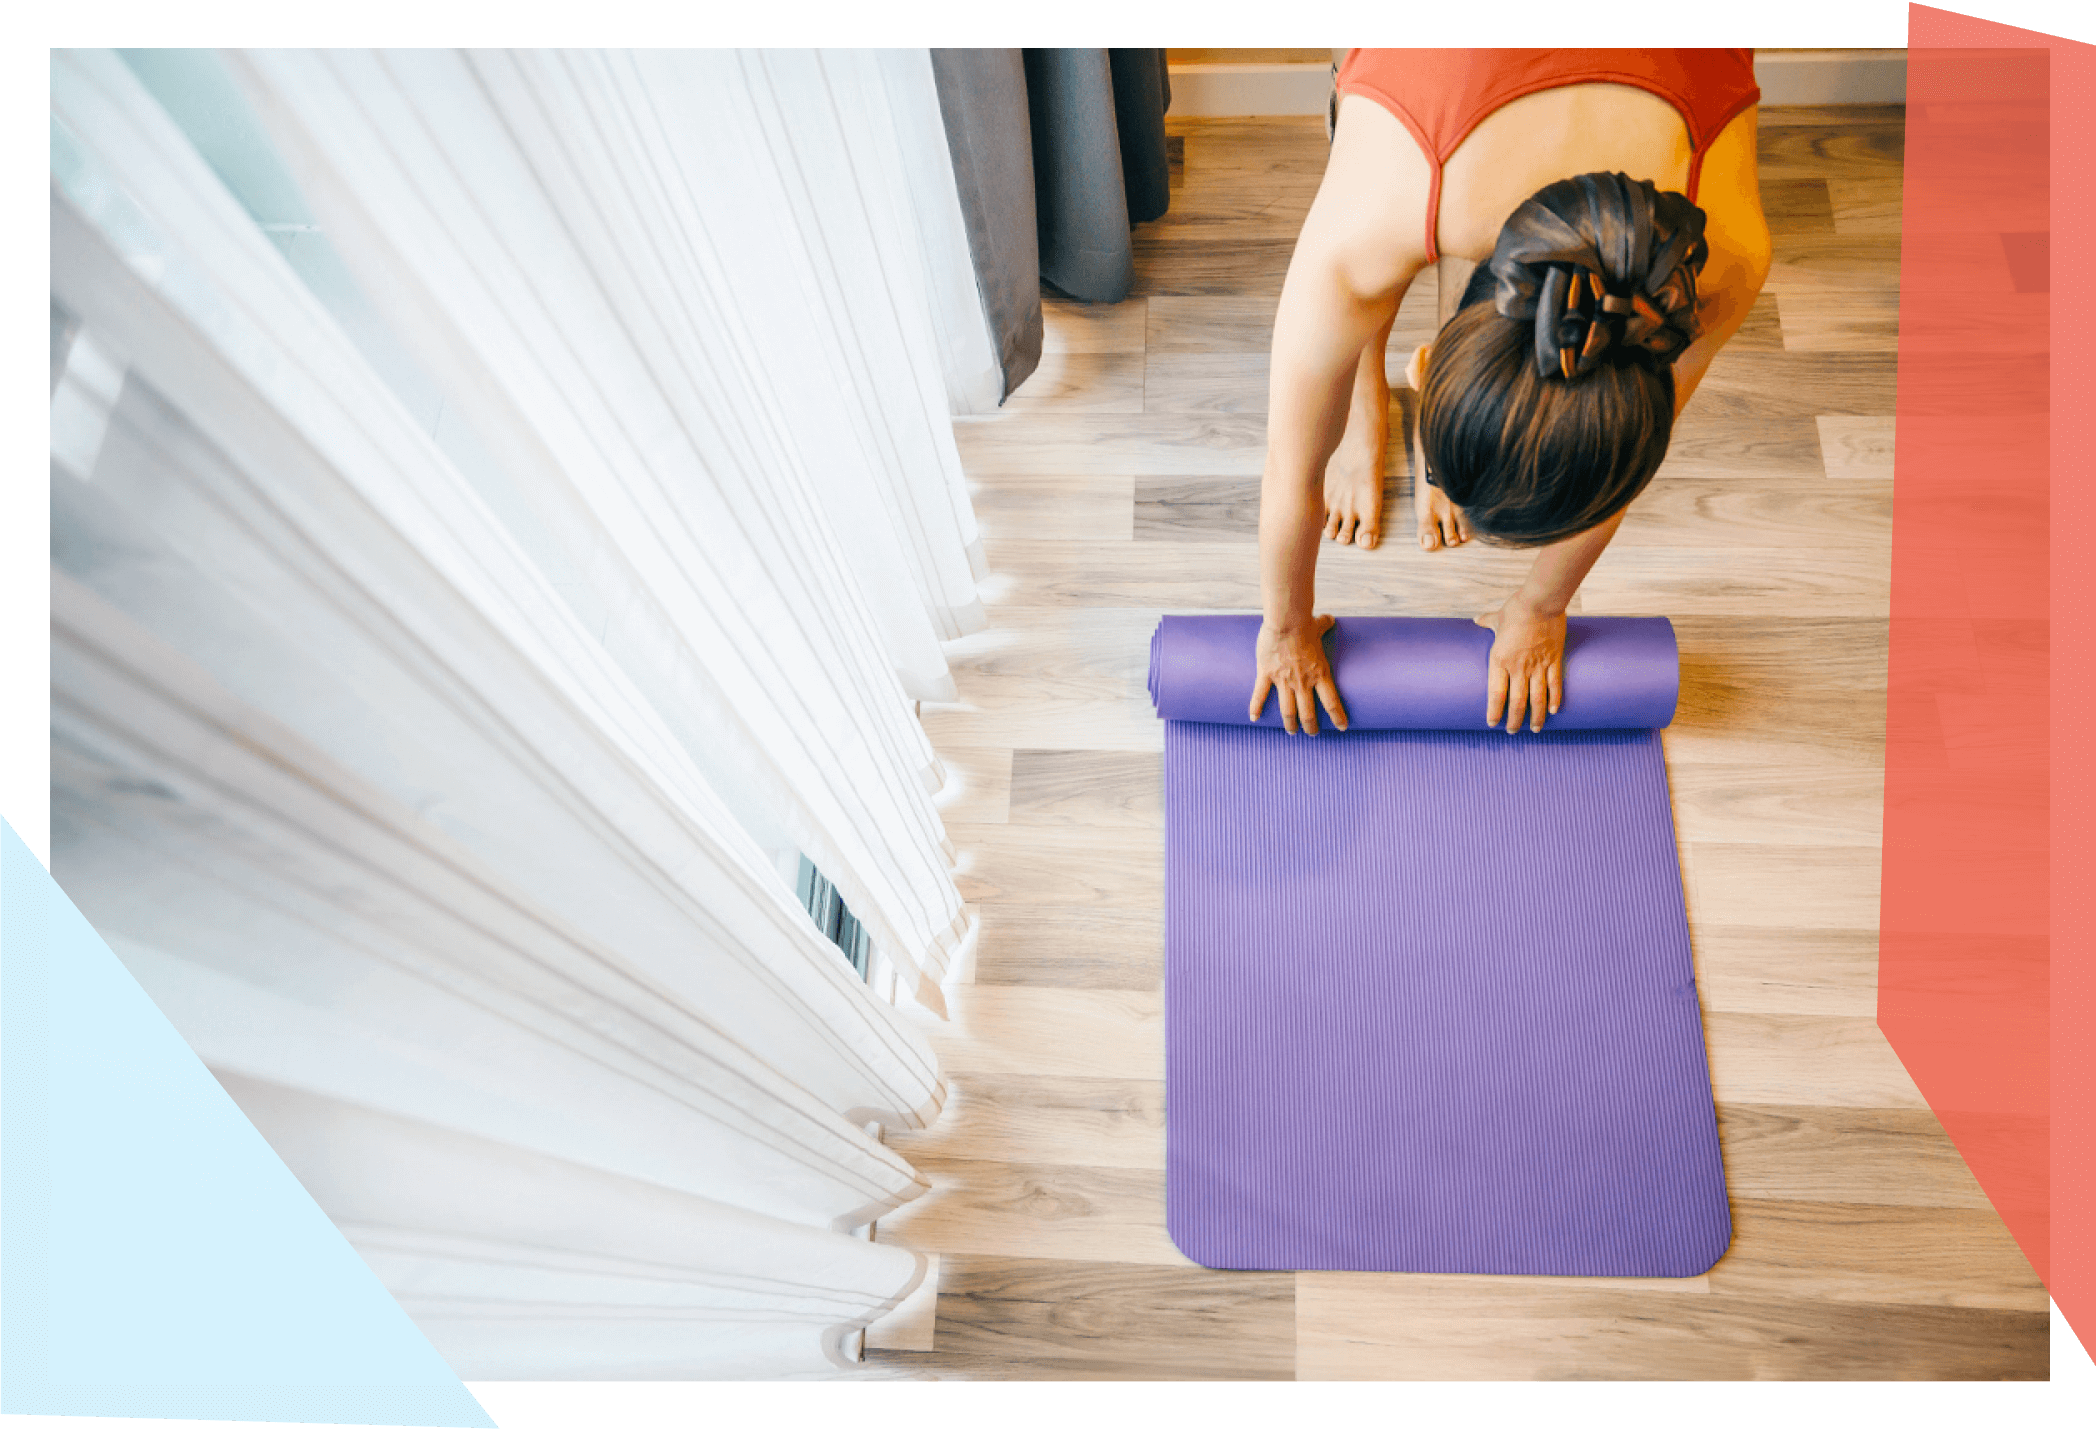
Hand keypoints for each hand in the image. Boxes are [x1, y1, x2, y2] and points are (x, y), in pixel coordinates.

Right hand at [1251, 614, 1348, 734]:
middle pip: (1308, 713)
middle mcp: (1303, 682)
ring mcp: (1284, 680)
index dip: (1338, 717)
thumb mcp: (1319, 626)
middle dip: (1311, 727)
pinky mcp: (1267, 674)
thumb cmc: (1304, 623)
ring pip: (1288, 711)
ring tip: (1291, 733)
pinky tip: (1254, 719)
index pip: (1332, 703)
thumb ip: (1325, 624)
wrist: (1286, 621)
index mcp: (1320, 674)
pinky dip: (1256, 708)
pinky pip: (1260, 695)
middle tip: (1312, 734)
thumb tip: (1330, 618)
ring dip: (1290, 724)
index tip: (1342, 727)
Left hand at [1475, 600, 1566, 732]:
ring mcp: (1537, 665)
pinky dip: (1555, 700)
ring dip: (1535, 717)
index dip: (1494, 712)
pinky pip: (1555, 685)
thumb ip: (1486, 622)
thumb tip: (1475, 619)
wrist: (1540, 602)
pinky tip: (1553, 711)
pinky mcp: (1554, 660)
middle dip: (1514, 720)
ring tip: (1534, 729)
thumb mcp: (1496, 618)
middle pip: (1516, 702)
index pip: (1495, 694)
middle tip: (1512, 731)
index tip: (1492, 723)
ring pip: (1537, 699)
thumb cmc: (1516, 609)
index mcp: (1499, 660)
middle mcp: (1518, 667)